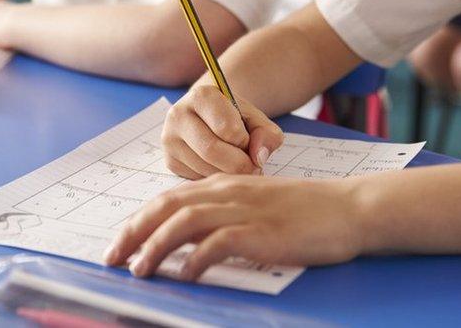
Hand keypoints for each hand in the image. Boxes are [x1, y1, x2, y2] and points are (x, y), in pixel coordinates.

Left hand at [103, 174, 365, 280]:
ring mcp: (244, 210)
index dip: (138, 220)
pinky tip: (186, 276)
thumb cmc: (304, 211)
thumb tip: (186, 242)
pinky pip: (219, 242)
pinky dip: (197, 259)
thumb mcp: (255, 204)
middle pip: (165, 207)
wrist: (349, 207)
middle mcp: (227, 192)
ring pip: (184, 222)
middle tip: (111, 258)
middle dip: (133, 232)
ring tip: (139, 271)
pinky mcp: (262, 231)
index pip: (168, 198)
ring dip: (155, 246)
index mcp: (222, 184)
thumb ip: (222, 215)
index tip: (118, 243)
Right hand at [162, 85, 284, 178]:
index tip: (248, 140)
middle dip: (239, 164)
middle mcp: (178, 115)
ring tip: (237, 165)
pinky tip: (221, 168)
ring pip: (204, 169)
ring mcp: (170, 139)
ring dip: (229, 175)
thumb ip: (267, 134)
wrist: (210, 118)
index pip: (228, 129)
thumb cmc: (235, 118)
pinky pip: (197, 180)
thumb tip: (258, 158)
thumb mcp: (256, 119)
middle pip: (212, 151)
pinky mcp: (169, 161)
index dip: (245, 141)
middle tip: (253, 166)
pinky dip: (215, 179)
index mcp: (201, 96)